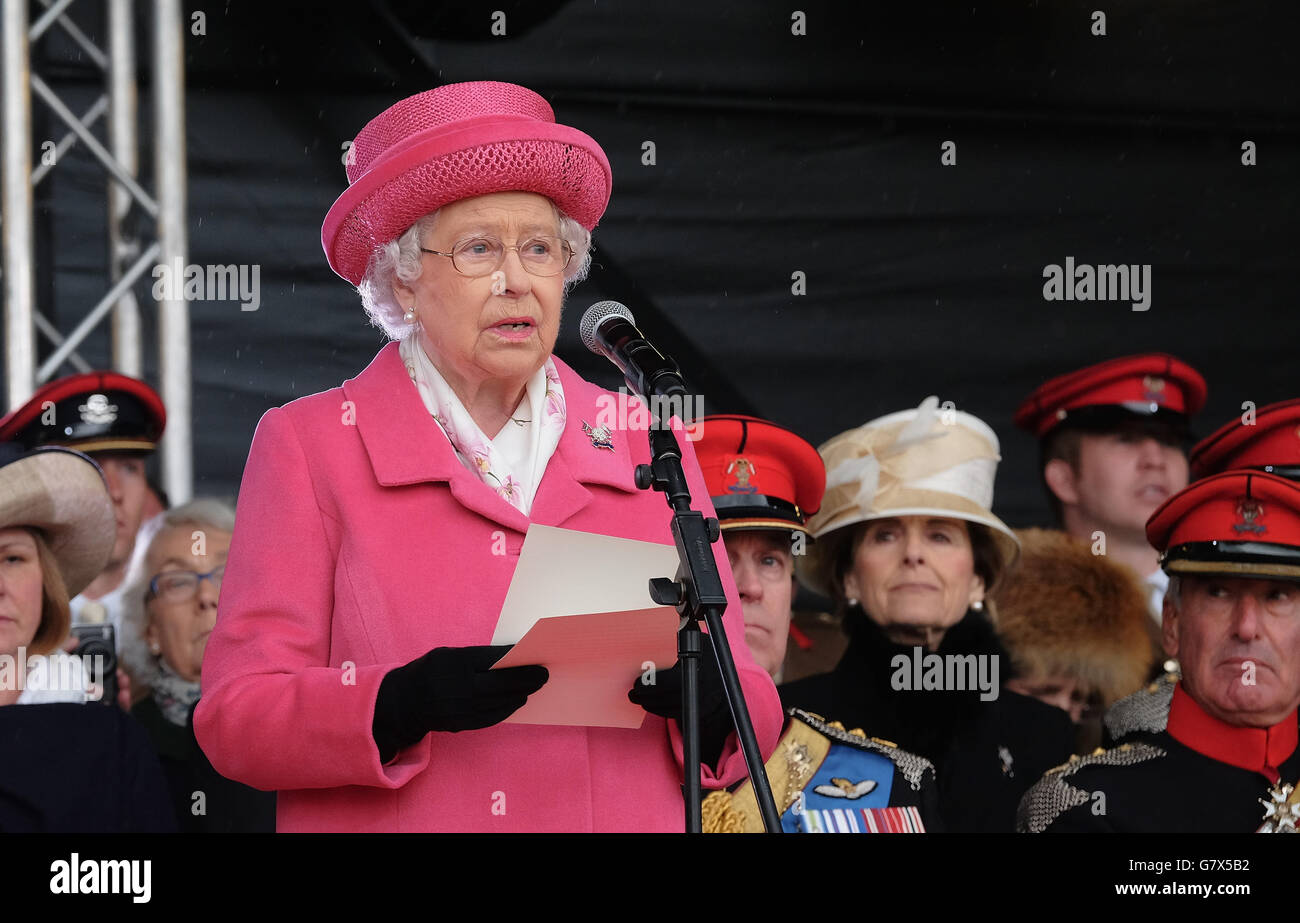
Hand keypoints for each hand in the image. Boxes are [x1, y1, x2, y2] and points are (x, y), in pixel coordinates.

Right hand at [372, 645, 547, 761]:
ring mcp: (461, 708)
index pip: (495, 659)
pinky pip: (492, 717)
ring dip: (520, 694)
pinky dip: (507, 708)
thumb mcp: (447, 655)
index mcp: (455, 662)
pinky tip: (516, 700)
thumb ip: (475, 657)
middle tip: (543, 675)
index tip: (534, 656)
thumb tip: (509, 658)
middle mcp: (459, 686)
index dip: (517, 658)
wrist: (403, 703)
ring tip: (533, 687)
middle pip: (502, 683)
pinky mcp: (462, 724)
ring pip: (500, 702)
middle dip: (527, 679)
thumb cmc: (429, 672)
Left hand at [627, 633, 732, 766]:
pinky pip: (674, 714)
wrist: (727, 677)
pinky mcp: (698, 712)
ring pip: (668, 708)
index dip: (650, 684)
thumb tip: (653, 639)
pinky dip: (659, 710)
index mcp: (697, 668)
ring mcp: (700, 702)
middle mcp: (699, 687)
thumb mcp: (699, 641)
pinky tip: (650, 705)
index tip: (637, 682)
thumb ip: (682, 641)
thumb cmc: (708, 654)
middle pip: (665, 696)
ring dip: (649, 704)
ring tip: (638, 699)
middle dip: (645, 695)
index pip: (668, 681)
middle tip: (633, 692)